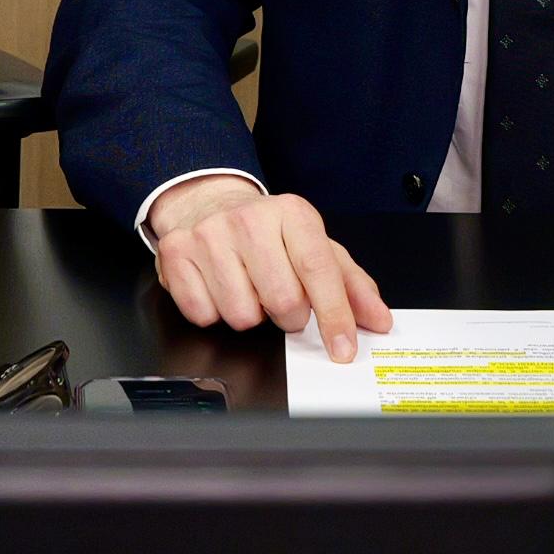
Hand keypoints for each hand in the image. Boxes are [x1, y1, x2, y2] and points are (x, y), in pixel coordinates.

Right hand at [144, 176, 390, 361]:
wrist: (208, 205)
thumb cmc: (269, 233)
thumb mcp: (315, 247)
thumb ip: (351, 285)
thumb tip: (378, 319)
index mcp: (292, 213)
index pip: (318, 271)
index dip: (334, 316)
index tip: (343, 348)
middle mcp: (249, 219)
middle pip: (282, 301)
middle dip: (288, 315)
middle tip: (281, 298)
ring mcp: (208, 235)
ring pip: (242, 315)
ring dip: (250, 314)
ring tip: (248, 288)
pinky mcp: (175, 254)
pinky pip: (203, 315)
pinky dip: (215, 312)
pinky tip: (219, 288)